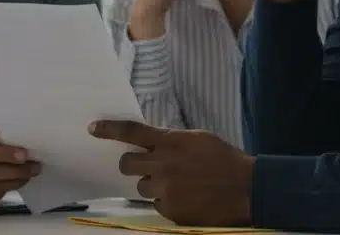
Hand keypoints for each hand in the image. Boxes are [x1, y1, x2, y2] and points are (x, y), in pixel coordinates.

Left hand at [89, 120, 253, 227]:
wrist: (248, 188)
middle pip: (127, 164)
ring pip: (142, 187)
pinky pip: (158, 206)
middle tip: (148, 167)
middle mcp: (162, 165)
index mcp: (169, 142)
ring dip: (155, 186)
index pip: (131, 132)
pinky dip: (169, 203)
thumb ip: (171, 141)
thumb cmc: (225, 159)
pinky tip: (188, 199)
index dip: (109, 129)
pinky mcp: (171, 211)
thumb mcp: (197, 139)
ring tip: (180, 185)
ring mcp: (165, 190)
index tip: (92, 128)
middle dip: (134, 165)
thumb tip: (154, 144)